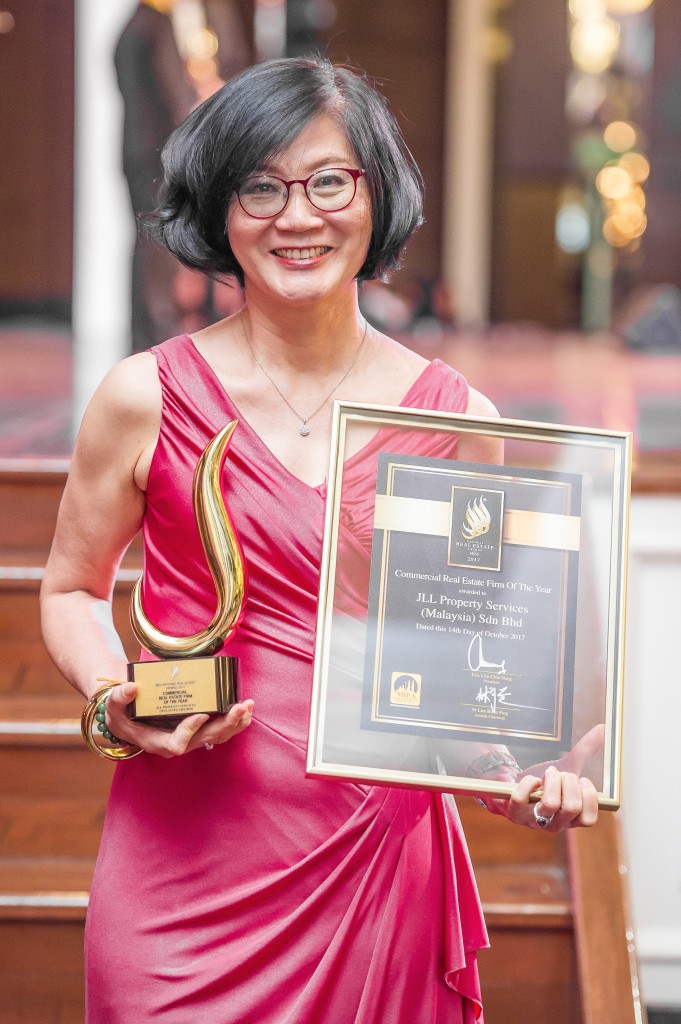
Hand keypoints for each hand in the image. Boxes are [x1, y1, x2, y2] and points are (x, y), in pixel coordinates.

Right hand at [104, 681, 254, 757]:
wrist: (129, 717)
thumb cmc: (122, 714)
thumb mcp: (114, 706)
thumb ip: (119, 698)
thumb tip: (131, 688)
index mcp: (158, 741)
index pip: (177, 744)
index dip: (189, 731)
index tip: (200, 715)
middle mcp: (178, 743)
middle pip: (206, 739)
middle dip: (224, 724)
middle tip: (239, 707)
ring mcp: (191, 738)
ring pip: (218, 736)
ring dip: (235, 722)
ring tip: (247, 706)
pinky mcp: (200, 729)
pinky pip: (222, 729)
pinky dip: (235, 720)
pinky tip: (246, 707)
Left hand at [479, 724, 603, 831]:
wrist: (515, 782)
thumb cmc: (546, 781)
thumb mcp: (567, 767)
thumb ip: (585, 751)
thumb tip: (603, 728)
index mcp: (571, 819)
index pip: (588, 819)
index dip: (589, 797)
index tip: (582, 780)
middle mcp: (555, 824)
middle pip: (572, 807)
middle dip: (568, 782)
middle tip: (561, 774)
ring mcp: (534, 820)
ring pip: (551, 804)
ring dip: (551, 781)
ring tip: (549, 773)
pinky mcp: (515, 813)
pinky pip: (522, 798)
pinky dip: (528, 783)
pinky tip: (533, 779)